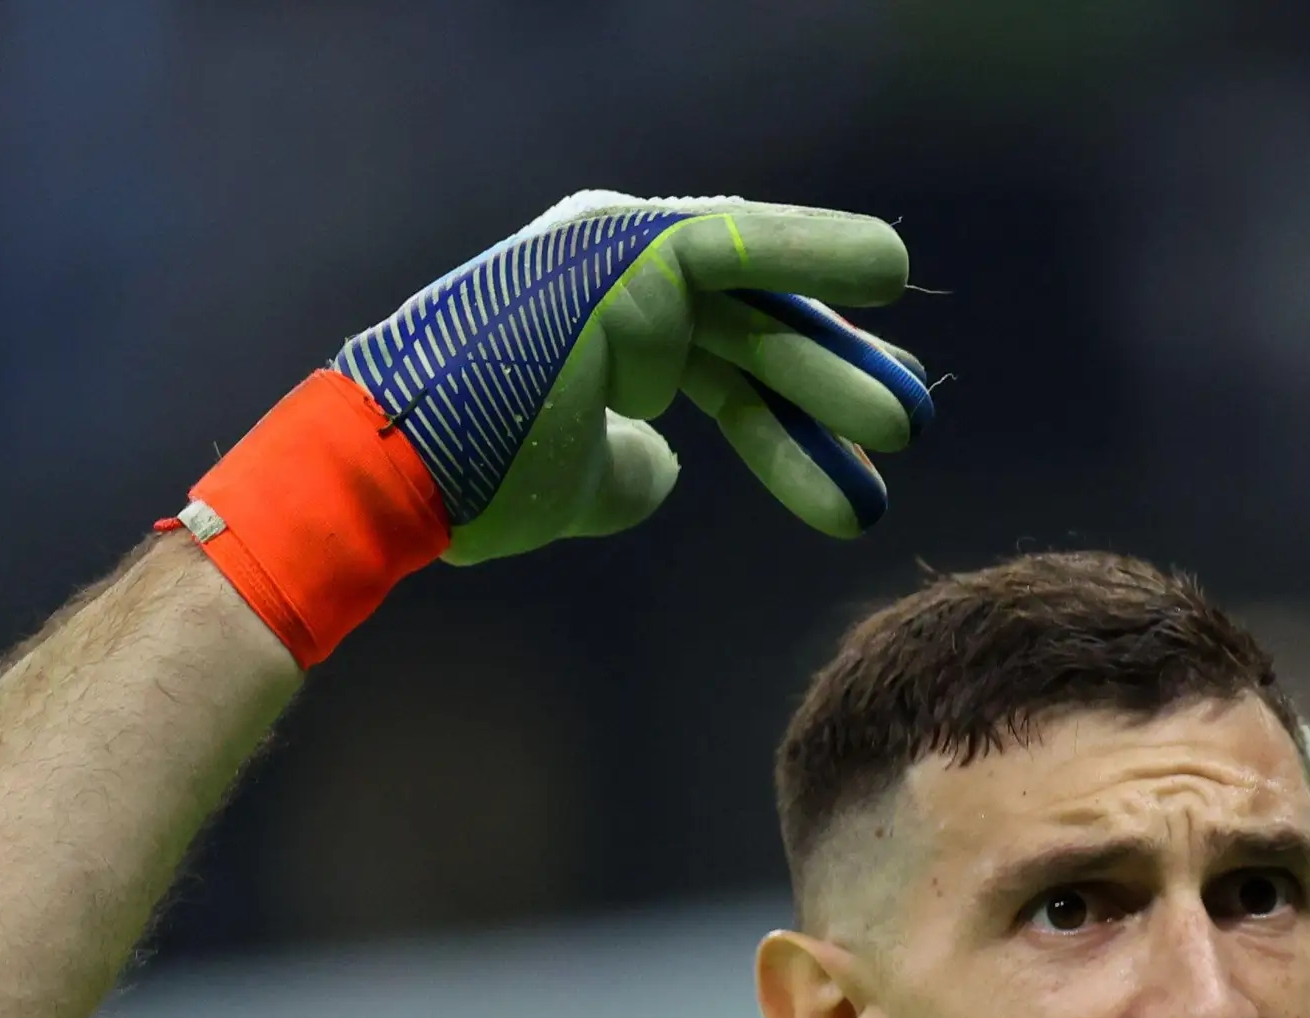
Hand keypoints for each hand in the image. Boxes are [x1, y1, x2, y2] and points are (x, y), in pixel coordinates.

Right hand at [176, 189, 929, 662]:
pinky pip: (743, 242)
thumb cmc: (468, 482)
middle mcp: (613, 273)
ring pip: (756, 304)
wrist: (399, 472)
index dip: (792, 402)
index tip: (859, 450)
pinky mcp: (628, 246)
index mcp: (601, 322)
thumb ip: (625, 466)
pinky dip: (816, 244)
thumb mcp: (572, 480)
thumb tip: (660, 469)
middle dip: (828, 383)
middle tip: (907, 429)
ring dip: (833, 362)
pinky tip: (891, 267)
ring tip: (909, 419)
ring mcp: (619, 254)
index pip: (721, 355)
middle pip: (749, 330)